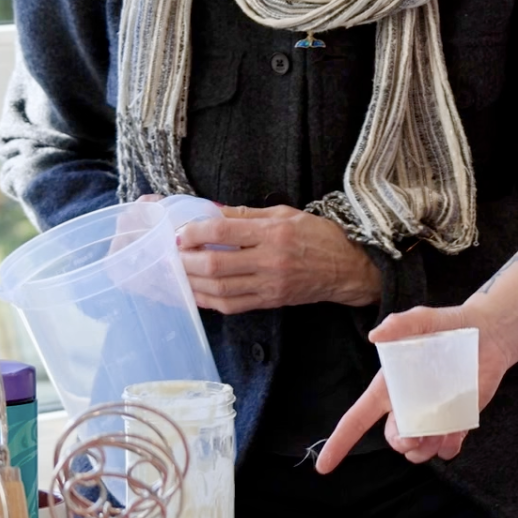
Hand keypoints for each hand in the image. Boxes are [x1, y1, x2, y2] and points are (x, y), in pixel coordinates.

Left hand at [176, 204, 380, 314]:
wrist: (347, 268)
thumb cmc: (318, 236)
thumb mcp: (285, 213)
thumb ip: (247, 215)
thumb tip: (214, 212)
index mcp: (273, 233)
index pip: (224, 232)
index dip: (195, 232)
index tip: (179, 233)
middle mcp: (270, 260)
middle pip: (217, 265)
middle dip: (187, 261)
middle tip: (171, 255)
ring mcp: (269, 285)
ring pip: (220, 289)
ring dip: (192, 283)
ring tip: (177, 274)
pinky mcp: (270, 301)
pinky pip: (232, 305)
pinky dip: (209, 300)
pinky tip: (196, 292)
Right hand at [315, 302, 512, 472]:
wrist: (489, 334)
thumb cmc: (449, 325)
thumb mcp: (424, 319)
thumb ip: (401, 325)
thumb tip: (376, 335)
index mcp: (392, 386)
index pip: (358, 418)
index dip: (340, 442)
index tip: (324, 466)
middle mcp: (409, 405)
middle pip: (393, 438)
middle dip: (401, 443)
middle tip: (417, 433)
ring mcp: (432, 416)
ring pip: (418, 450)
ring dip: (424, 450)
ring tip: (440, 431)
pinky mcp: (456, 422)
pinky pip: (447, 449)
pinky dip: (449, 447)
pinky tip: (457, 431)